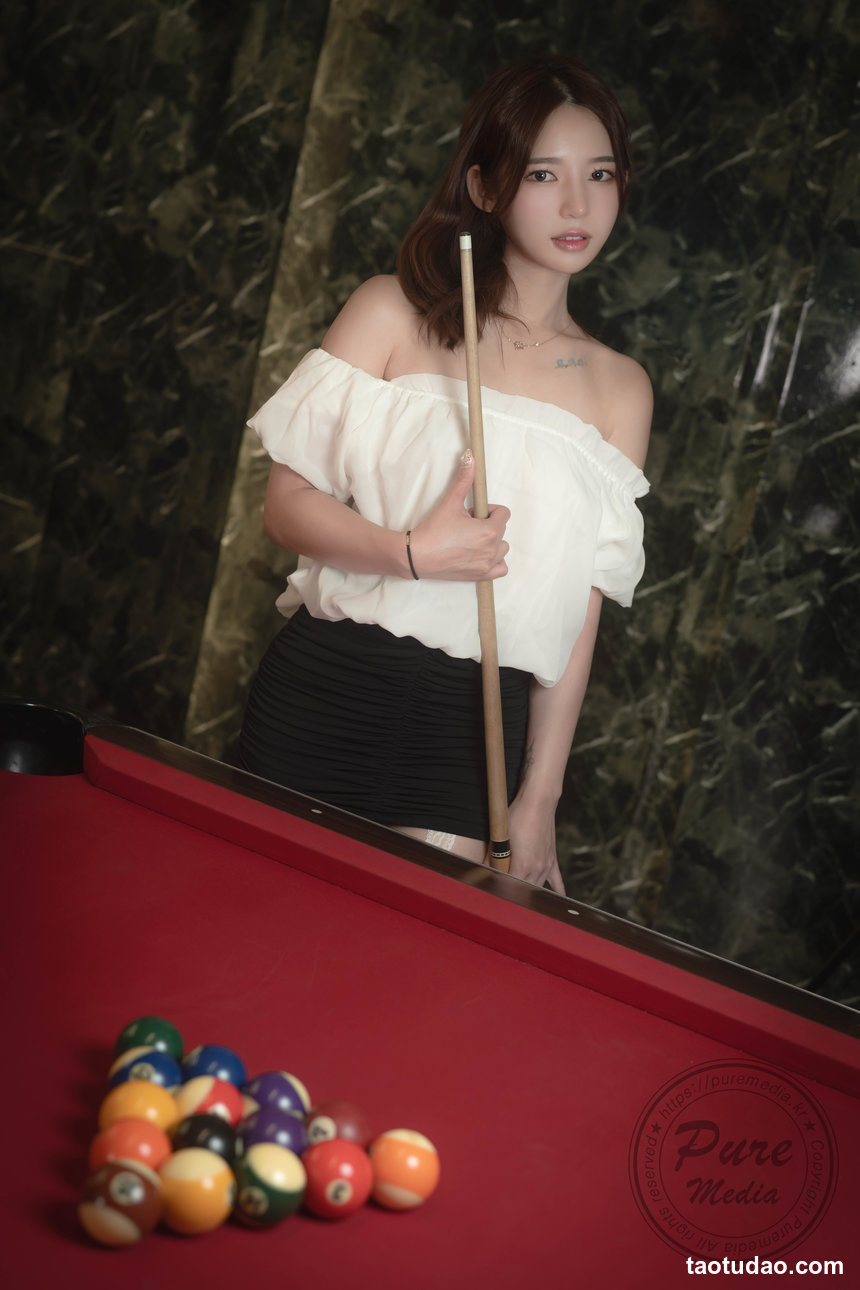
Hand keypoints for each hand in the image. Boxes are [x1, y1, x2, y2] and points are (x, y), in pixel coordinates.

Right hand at [409, 454, 509, 580]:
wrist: (416, 556)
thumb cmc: (433, 531)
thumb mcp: (450, 502)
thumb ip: (463, 479)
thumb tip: (470, 456)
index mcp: (489, 530)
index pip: (504, 513)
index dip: (488, 510)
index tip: (472, 513)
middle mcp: (492, 549)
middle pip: (502, 530)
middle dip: (488, 525)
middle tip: (466, 526)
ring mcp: (487, 564)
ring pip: (502, 548)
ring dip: (492, 542)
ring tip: (471, 540)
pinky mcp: (481, 575)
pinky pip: (501, 568)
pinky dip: (495, 561)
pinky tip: (479, 555)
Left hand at [495, 797, 565, 893]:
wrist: (538, 802)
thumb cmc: (518, 816)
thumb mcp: (500, 836)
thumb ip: (493, 856)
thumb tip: (484, 867)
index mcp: (522, 866)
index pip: (508, 889)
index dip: (499, 892)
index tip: (491, 894)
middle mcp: (536, 869)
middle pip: (522, 891)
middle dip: (512, 894)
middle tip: (501, 896)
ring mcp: (546, 865)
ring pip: (536, 888)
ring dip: (527, 893)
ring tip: (518, 899)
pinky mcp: (552, 859)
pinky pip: (557, 881)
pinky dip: (557, 891)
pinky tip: (558, 899)